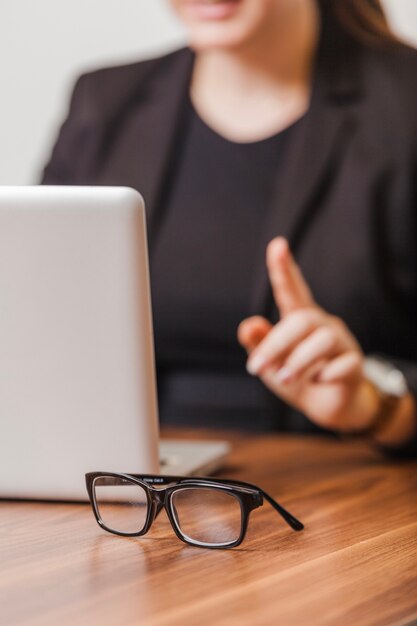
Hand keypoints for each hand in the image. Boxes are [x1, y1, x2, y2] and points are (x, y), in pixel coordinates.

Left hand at [238, 238, 378, 432]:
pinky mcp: (355, 364)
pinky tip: (319, 381)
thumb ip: (258, 343)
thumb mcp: (270, 362)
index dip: (283, 269)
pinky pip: (341, 365)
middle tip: (256, 368)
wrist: (323, 406)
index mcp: (299, 319)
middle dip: (276, 344)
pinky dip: (324, 376)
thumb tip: (247, 324)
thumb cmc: (294, 377)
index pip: (291, 290)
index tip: (277, 245)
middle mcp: (322, 325)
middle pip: (302, 320)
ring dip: (298, 361)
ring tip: (284, 379)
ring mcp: (342, 343)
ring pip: (323, 339)